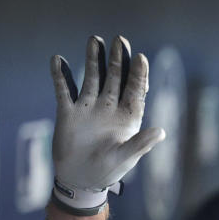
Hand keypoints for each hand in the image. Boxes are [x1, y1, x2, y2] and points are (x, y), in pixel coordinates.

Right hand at [50, 35, 165, 213]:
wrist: (80, 179)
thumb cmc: (108, 170)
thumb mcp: (126, 158)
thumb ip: (141, 144)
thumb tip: (162, 132)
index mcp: (128, 117)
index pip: (136, 90)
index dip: (138, 74)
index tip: (141, 57)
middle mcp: (109, 107)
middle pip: (115, 78)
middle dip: (118, 60)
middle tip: (120, 40)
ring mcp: (88, 107)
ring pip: (91, 78)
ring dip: (93, 60)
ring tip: (94, 40)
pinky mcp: (68, 112)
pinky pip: (63, 90)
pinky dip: (60, 76)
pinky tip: (56, 60)